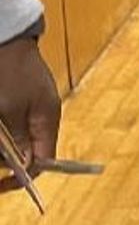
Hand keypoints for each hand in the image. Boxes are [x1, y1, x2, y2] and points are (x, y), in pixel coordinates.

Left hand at [0, 36, 60, 192]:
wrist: (5, 39)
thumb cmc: (9, 73)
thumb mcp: (9, 109)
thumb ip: (17, 139)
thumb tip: (25, 167)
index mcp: (47, 119)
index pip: (45, 160)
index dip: (25, 177)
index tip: (2, 185)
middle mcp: (42, 116)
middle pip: (29, 152)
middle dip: (7, 162)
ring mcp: (31, 107)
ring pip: (16, 139)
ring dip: (3, 147)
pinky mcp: (18, 100)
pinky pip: (11, 127)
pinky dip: (3, 133)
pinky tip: (0, 122)